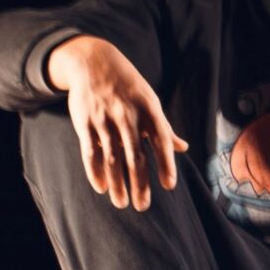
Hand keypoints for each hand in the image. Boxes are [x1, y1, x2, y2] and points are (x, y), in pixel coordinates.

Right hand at [48, 35, 189, 210]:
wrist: (94, 62)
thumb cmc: (128, 86)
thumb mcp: (150, 100)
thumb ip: (164, 127)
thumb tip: (183, 148)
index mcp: (149, 109)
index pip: (161, 140)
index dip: (166, 163)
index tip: (169, 185)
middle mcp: (128, 115)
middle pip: (135, 155)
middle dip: (140, 183)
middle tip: (142, 207)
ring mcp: (105, 119)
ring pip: (112, 158)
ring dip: (117, 183)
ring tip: (122, 203)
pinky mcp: (85, 123)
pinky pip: (91, 152)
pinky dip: (95, 171)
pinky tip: (101, 188)